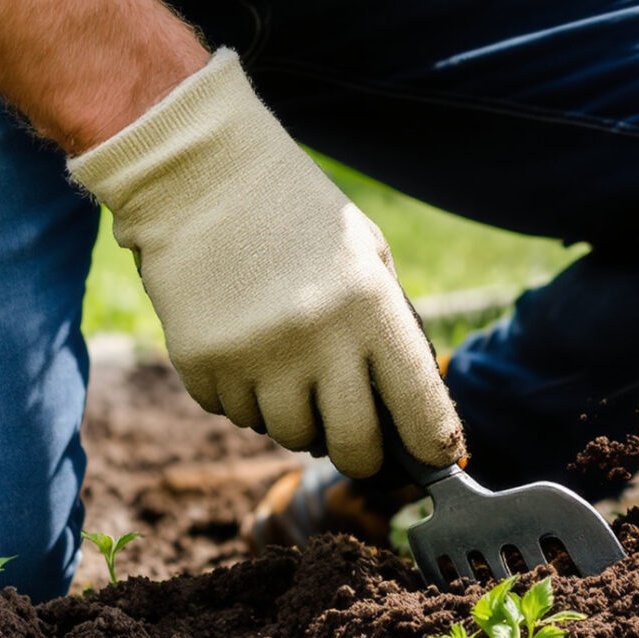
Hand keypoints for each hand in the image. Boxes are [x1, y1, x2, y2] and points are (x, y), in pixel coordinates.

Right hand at [67, 49, 461, 477]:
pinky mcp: (202, 364)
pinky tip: (242, 341)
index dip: (434, 447)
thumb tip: (413, 417)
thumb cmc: (299, 217)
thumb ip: (392, 330)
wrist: (200, 176)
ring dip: (295, 415)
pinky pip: (235, 414)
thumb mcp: (368, 256)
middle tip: (356, 439)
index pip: (420, 409)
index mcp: (371, 307)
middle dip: (360, 454)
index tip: (438, 460)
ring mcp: (255, 357)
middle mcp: (317, 339)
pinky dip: (244, 394)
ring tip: (286, 360)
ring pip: (289, 435)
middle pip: (353, 447)